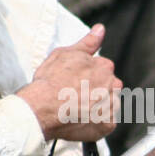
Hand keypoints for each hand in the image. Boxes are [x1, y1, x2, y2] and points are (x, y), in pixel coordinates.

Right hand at [16, 24, 123, 141]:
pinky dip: (95, 122)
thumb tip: (101, 29)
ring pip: (108, 104)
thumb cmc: (51, 80)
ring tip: (77, 108)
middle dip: (96, 89)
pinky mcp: (106, 125)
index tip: (75, 80)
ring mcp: (110, 107)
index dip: (87, 74)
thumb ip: (87, 42)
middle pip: (108, 86)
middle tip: (75, 94)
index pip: (103, 69)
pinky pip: (105, 123)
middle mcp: (113, 85)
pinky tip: (80, 119)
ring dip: (97, 105)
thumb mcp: (65, 53)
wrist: (42, 108)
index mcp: (105, 67)